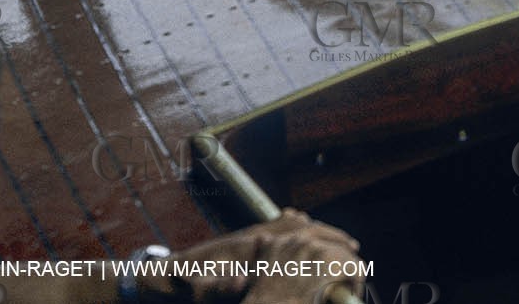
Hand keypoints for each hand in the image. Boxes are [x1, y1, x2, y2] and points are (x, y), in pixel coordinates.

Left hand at [159, 210, 360, 303]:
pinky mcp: (247, 245)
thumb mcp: (200, 292)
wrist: (165, 277)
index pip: (295, 233)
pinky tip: (306, 228)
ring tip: (341, 244)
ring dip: (317, 233)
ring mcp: (251, 239)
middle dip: (328, 235)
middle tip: (353, 247)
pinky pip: (279, 230)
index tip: (348, 248)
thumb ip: (220, 287)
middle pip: (299, 227)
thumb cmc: (185, 286)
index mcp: (250, 246)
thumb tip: (241, 281)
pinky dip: (297, 229)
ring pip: (292, 227)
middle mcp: (255, 237)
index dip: (323, 239)